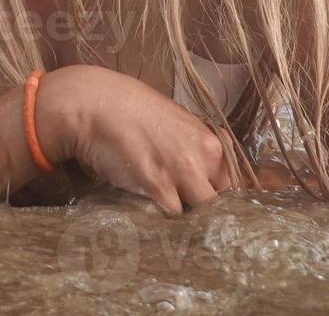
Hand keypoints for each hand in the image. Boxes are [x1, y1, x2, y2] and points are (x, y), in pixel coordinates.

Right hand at [40, 64, 234, 215]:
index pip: (234, 184)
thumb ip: (195, 148)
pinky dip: (165, 223)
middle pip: (221, 201)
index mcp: (212, 140)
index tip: (209, 210)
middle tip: (188, 220)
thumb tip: (204, 176)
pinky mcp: (159, 185)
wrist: (94, 104)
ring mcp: (184, 171)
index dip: (220, 200)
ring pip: (201, 213)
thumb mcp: (176, 124)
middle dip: (207, 213)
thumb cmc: (130, 110)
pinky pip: (173, 216)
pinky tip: (154, 219)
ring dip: (187, 221)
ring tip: (171, 225)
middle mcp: (205, 155)